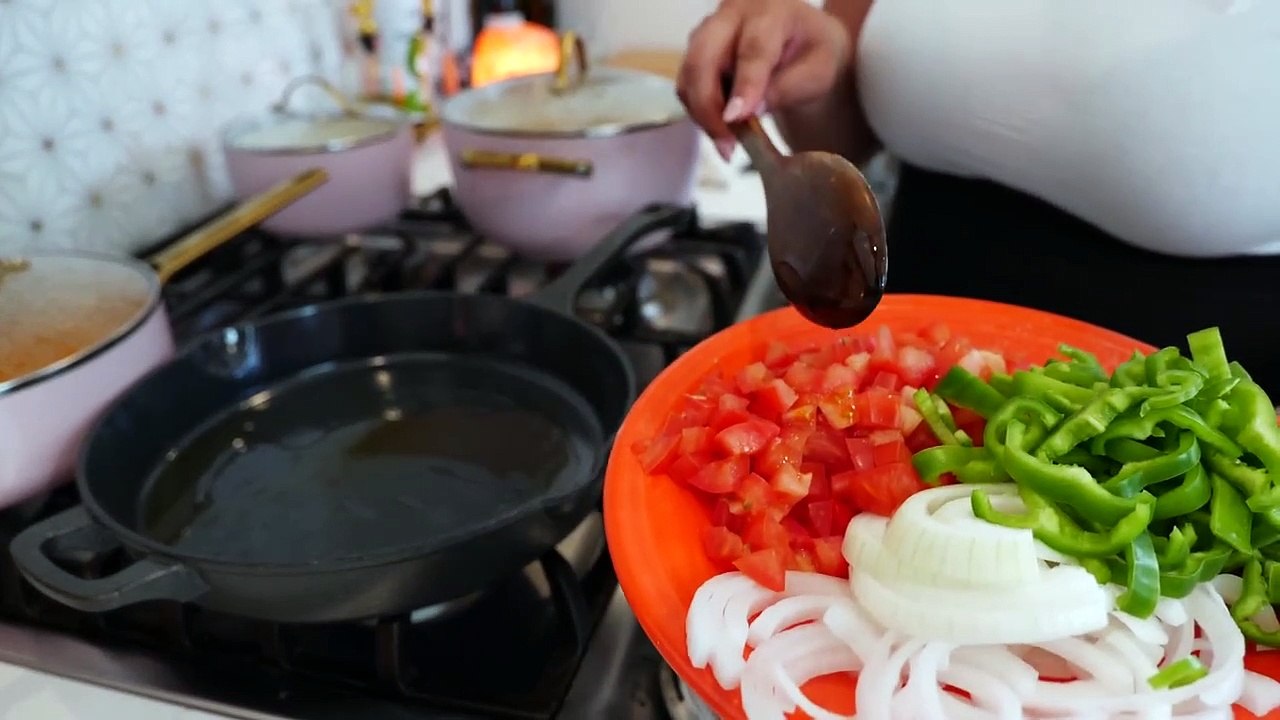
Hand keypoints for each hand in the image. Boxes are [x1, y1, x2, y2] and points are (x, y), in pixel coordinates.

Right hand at [677, 0, 854, 157]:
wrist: (804, 41)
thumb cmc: (814, 53)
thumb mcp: (819, 70)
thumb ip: (788, 88)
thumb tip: (750, 112)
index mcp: (771, 11)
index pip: (752, 50)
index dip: (743, 86)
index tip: (736, 118)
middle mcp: (731, 15)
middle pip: (703, 59)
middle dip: (708, 107)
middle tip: (727, 145)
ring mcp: (708, 31)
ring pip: (689, 75)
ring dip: (702, 114)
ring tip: (727, 143)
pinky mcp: (696, 50)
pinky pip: (687, 85)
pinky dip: (699, 111)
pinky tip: (721, 128)